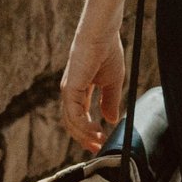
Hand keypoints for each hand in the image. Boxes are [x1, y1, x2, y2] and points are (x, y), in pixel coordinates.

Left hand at [60, 28, 126, 153]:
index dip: (89, 131)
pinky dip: (84, 125)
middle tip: (97, 148)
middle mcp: (71, 93)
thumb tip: (110, 120)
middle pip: (72, 123)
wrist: (102, 33)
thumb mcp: (113, 81)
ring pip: (71, 121)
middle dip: (84, 138)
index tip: (101, 141)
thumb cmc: (107, 51)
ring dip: (84, 135)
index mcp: (79, 91)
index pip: (80, 117)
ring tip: (99, 142)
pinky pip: (74, 114)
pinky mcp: (70, 88)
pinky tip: (96, 130)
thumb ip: (110, 101)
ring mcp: (69, 91)